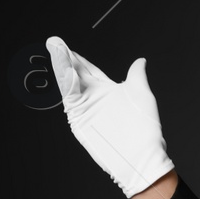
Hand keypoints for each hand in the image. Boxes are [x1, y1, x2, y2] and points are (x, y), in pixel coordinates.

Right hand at [47, 36, 174, 197]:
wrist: (141, 156)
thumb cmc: (146, 130)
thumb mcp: (142, 96)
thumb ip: (136, 76)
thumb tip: (140, 61)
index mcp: (108, 90)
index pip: (88, 69)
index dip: (77, 57)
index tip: (63, 44)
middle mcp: (94, 98)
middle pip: (75, 73)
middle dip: (64, 57)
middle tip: (53, 42)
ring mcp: (86, 108)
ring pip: (70, 83)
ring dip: (61, 65)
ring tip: (54, 47)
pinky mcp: (80, 118)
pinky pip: (71, 97)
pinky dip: (66, 82)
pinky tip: (64, 68)